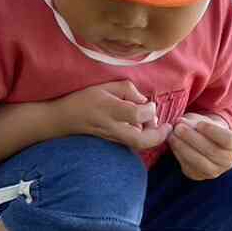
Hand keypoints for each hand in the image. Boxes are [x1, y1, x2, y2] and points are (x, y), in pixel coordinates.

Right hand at [57, 80, 171, 151]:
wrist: (64, 120)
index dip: (149, 110)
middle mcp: (112, 126)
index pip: (137, 114)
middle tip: (167, 126)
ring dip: (152, 136)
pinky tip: (143, 127)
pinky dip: (143, 137)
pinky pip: (133, 143)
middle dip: (158, 135)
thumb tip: (144, 101)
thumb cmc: (84, 99)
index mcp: (110, 109)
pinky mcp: (114, 143)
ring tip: (152, 123)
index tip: (149, 104)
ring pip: (139, 144)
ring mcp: (113, 138)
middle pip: (141, 140)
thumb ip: (127, 90)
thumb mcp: (105, 86)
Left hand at [170, 115, 231, 180]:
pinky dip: (179, 155)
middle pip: (211, 151)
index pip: (226, 139)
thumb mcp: (202, 121)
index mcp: (231, 145)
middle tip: (179, 128)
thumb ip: (192, 121)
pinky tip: (172, 145)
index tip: (199, 124)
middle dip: (193, 138)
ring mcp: (213, 172)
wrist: (204, 144)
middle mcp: (226, 162)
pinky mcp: (198, 176)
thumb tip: (179, 123)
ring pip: (199, 161)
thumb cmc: (205, 129)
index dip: (213, 131)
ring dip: (183, 148)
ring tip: (172, 136)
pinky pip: (188, 167)